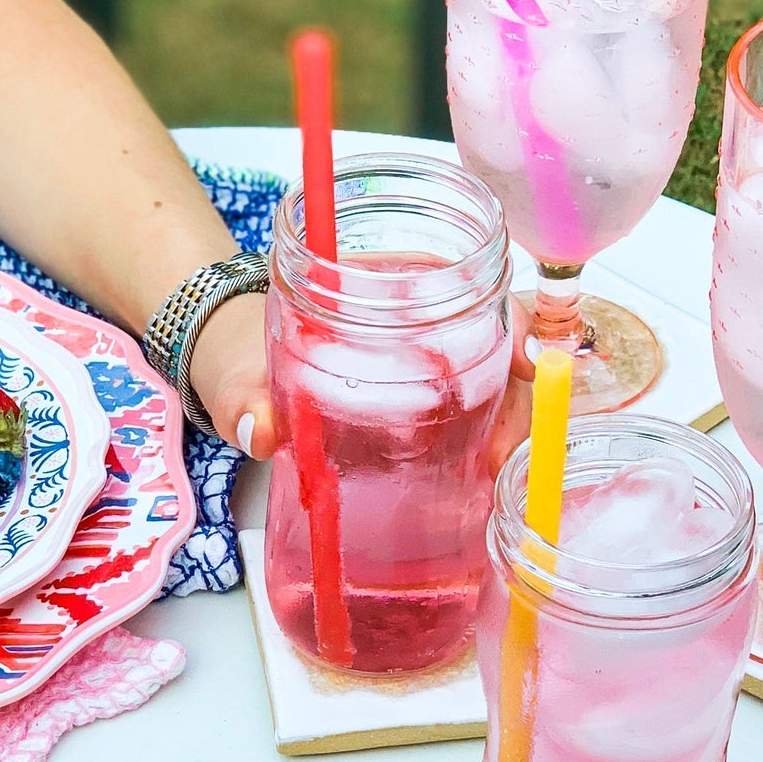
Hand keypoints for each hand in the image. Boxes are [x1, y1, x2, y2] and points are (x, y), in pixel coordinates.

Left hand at [189, 292, 535, 467]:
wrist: (235, 380)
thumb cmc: (244, 355)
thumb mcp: (241, 372)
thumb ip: (245, 397)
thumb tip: (258, 428)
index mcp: (385, 286)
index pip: (473, 284)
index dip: (513, 318)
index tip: (527, 360)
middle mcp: (418, 324)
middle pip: (499, 343)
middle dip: (520, 393)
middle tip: (502, 450)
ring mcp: (427, 371)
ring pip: (496, 386)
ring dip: (511, 425)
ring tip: (495, 471)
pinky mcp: (422, 416)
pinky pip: (473, 422)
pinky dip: (490, 446)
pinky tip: (486, 476)